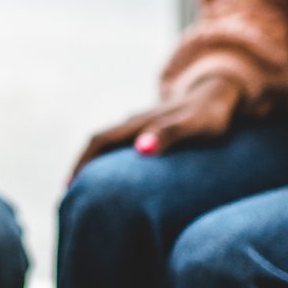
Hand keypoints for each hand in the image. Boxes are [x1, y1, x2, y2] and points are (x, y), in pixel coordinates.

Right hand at [71, 74, 244, 177]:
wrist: (220, 93)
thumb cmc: (208, 115)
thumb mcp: (193, 126)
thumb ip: (169, 135)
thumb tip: (141, 149)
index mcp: (136, 123)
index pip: (98, 142)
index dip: (82, 163)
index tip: (69, 186)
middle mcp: (132, 123)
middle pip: (96, 143)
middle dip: (80, 167)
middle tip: (67, 194)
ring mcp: (139, 125)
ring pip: (106, 144)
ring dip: (92, 164)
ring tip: (83, 190)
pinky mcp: (147, 131)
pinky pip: (119, 146)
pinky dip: (108, 162)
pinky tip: (113, 178)